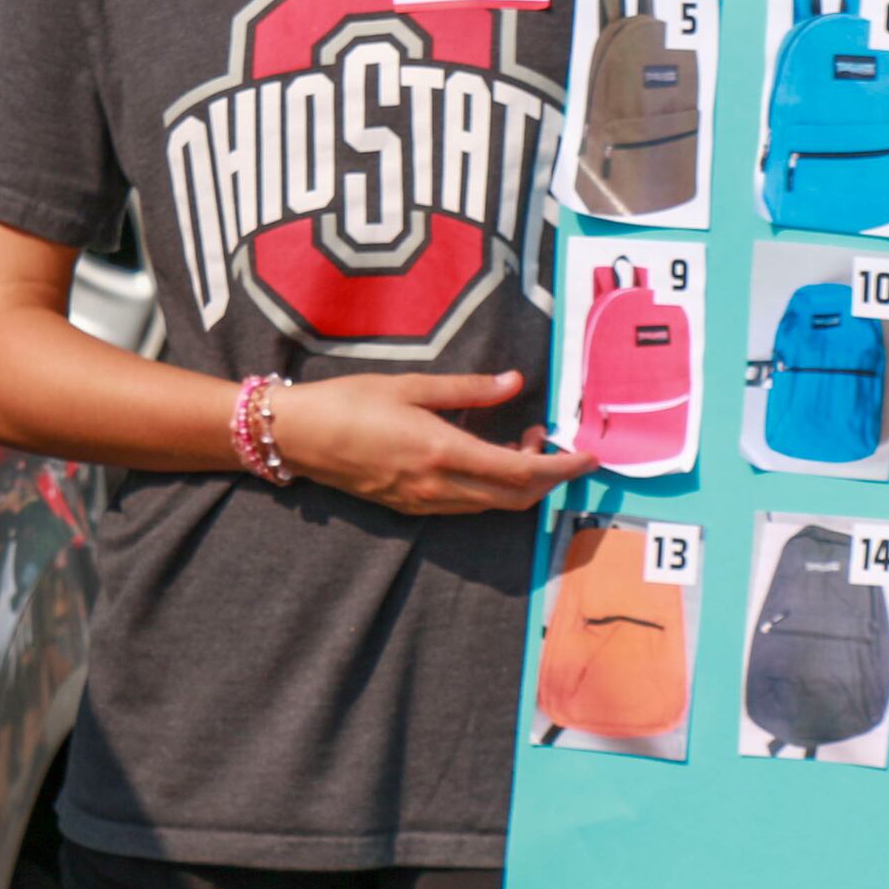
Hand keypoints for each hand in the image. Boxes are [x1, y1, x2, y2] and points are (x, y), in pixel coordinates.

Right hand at [265, 370, 594, 514]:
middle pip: (516, 497)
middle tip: (549, 437)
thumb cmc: (350, 402)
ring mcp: (425, 502)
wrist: (299, 437)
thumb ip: (468, 390)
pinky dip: (490, 486)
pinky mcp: (410, 506)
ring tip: (518, 439)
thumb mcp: (411, 386)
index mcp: (444, 452)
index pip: (523, 471)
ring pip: (492, 504)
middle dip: (547, 475)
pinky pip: (466, 505)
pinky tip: (484, 455)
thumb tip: (514, 382)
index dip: (563, 467)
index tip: (589, 456)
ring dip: (518, 481)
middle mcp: (440, 487)